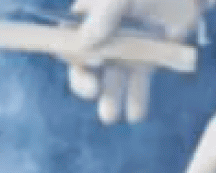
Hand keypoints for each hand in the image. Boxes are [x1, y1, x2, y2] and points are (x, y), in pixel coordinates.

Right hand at [66, 0, 210, 123]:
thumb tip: (84, 41)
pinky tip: (135, 114)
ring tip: (110, 116)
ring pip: (111, 81)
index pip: (69, 43)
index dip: (73, 57)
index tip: (91, 62)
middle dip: (85, 83)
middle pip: (85, 68)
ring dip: (109, 99)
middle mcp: (102, 39)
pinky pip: (137, 84)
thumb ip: (104, 13)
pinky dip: (136, 100)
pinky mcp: (146, 62)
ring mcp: (124, 52)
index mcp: (89, 19)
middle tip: (93, 91)